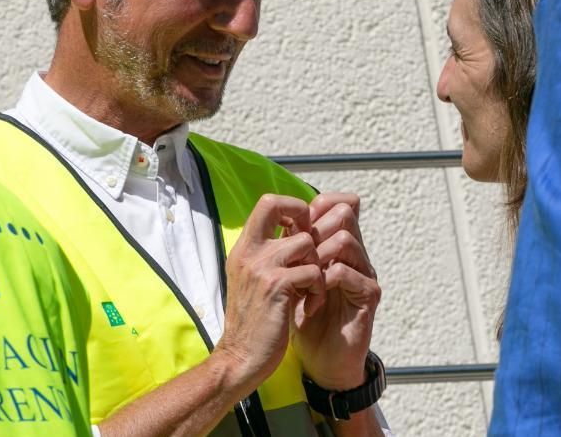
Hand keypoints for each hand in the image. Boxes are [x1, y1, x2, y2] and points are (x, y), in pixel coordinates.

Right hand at [215, 194, 324, 390]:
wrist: (241, 358)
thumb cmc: (254, 322)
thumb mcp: (256, 281)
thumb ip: (272, 256)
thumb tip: (300, 232)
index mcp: (244, 249)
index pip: (267, 202)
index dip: (292, 206)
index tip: (304, 230)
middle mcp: (249, 252)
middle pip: (281, 206)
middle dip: (306, 222)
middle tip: (312, 251)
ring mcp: (260, 267)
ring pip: (306, 242)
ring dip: (318, 265)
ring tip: (313, 288)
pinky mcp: (276, 286)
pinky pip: (313, 270)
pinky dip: (319, 288)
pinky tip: (311, 304)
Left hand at [291, 192, 381, 389]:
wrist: (321, 361)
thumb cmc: (305, 320)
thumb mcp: (293, 279)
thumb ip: (292, 249)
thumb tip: (274, 216)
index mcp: (339, 247)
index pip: (337, 205)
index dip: (313, 207)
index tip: (290, 226)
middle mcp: (356, 255)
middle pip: (344, 213)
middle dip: (313, 229)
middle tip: (295, 253)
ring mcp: (364, 273)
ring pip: (345, 240)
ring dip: (316, 256)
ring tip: (301, 278)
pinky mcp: (368, 295)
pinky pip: (346, 272)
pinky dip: (322, 282)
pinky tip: (310, 301)